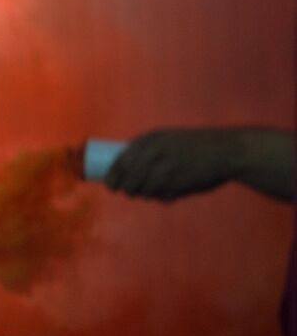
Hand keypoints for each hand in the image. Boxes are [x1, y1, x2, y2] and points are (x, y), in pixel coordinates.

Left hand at [104, 128, 241, 201]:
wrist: (226, 151)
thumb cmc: (195, 145)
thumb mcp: (168, 138)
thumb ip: (149, 150)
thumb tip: (128, 168)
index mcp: (150, 140)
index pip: (120, 161)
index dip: (112, 176)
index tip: (109, 184)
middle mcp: (154, 154)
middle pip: (129, 180)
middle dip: (126, 189)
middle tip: (128, 192)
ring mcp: (165, 170)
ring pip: (144, 190)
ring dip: (144, 194)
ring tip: (149, 192)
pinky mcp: (177, 185)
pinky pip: (162, 197)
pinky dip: (163, 197)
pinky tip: (169, 193)